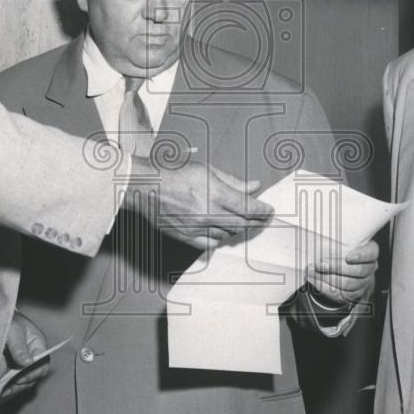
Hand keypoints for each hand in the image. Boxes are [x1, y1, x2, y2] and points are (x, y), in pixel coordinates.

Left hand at [0, 311, 49, 403]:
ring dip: (10, 388)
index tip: (19, 379)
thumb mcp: (12, 330)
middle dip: (18, 385)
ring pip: (20, 383)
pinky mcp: (9, 368)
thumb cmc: (5, 319)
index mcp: (38, 344)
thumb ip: (18, 347)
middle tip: (5, 389)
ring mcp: (20, 364)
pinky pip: (9, 382)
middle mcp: (31, 356)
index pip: (43, 365)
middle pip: (31, 377)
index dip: (32, 374)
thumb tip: (28, 363)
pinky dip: (3, 387)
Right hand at [126, 158, 271, 249]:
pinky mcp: (185, 236)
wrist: (144, 186)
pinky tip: (221, 232)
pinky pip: (210, 244)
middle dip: (255, 222)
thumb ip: (233, 181)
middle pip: (241, 224)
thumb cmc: (173, 173)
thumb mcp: (207, 170)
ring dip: (237, 229)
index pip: (248, 207)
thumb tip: (254, 186)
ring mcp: (197, 227)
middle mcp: (208, 212)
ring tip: (241, 222)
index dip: (262, 211)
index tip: (268, 211)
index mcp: (215, 193)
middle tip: (261, 219)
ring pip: (227, 235)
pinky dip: (219, 238)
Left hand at [305, 240, 379, 305]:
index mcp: (369, 252)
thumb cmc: (342, 250)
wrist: (343, 268)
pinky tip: (314, 280)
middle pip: (358, 270)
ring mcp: (363, 282)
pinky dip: (325, 287)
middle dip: (336, 267)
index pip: (370, 253)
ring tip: (312, 272)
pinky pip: (340, 294)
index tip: (348, 257)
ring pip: (348, 284)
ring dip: (327, 278)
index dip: (361, 256)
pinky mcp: (354, 294)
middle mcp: (369, 268)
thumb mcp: (342, 241)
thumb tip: (319, 235)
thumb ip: (335, 240)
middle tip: (320, 264)